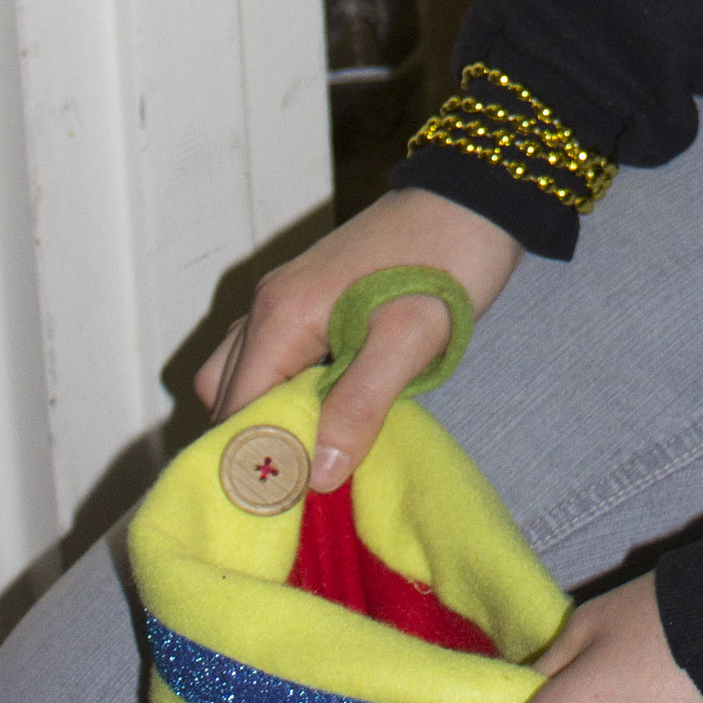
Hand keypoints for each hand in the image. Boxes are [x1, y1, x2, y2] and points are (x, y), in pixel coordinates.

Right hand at [193, 187, 520, 489]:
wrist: (475, 196)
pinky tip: (325, 413)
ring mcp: (285, 299)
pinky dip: (283, 392)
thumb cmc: (446, 263)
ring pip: (242, 376)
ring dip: (268, 417)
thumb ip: (359, 404)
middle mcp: (268, 306)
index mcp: (282, 316)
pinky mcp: (308, 298)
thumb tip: (317, 475)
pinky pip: (270, 356)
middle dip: (256, 444)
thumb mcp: (410, 340)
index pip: (236, 413)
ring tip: (315, 454)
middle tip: (303, 486)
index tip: (288, 506)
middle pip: (227, 397)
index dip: (256, 463)